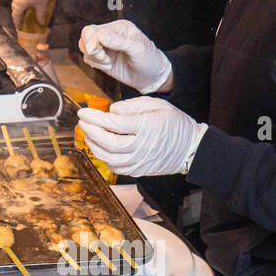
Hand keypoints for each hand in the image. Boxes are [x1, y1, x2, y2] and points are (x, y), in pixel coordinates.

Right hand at [11, 0, 50, 28]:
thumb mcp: (42, 4)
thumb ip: (41, 15)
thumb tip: (41, 22)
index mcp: (20, 3)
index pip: (16, 15)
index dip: (17, 22)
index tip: (18, 26)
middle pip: (15, 6)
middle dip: (19, 11)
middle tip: (23, 15)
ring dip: (21, 0)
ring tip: (28, 1)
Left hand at [76, 97, 207, 175]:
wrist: (192, 148)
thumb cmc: (175, 124)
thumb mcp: (157, 105)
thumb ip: (132, 105)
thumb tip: (111, 111)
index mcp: (147, 127)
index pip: (113, 124)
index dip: (94, 118)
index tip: (83, 112)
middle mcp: (142, 146)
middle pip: (108, 142)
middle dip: (90, 131)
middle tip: (83, 122)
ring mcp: (140, 161)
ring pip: (109, 158)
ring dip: (94, 145)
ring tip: (89, 133)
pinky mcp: (139, 170)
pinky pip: (116, 168)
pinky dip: (104, 158)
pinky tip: (102, 148)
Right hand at [78, 19, 173, 92]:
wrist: (152, 78)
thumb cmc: (149, 60)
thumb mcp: (139, 49)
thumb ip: (119, 41)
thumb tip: (101, 37)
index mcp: (120, 27)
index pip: (96, 30)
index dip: (93, 41)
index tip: (96, 52)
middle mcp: (110, 34)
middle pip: (86, 35)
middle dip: (91, 48)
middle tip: (103, 58)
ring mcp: (105, 46)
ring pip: (84, 46)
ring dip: (94, 57)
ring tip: (108, 62)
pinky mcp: (102, 58)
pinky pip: (88, 58)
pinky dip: (95, 64)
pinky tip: (108, 65)